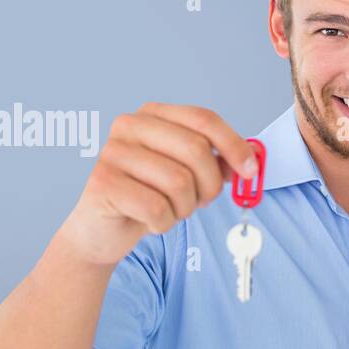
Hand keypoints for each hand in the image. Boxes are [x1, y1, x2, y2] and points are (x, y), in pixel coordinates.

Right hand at [56, 102, 258, 266]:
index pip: (203, 119)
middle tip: (203, 202)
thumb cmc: (143, 199)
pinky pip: (157, 208)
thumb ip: (212, 162)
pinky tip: (150, 222)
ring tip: (170, 211)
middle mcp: (128, 127)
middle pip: (196, 150)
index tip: (250, 171)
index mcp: (150, 115)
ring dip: (184, 208)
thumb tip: (248, 160)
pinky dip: (163, 223)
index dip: (233, 145)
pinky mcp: (102, 184)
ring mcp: (111, 153)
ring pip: (179, 182)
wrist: (98, 232)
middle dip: (210, 185)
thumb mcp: (183, 176)